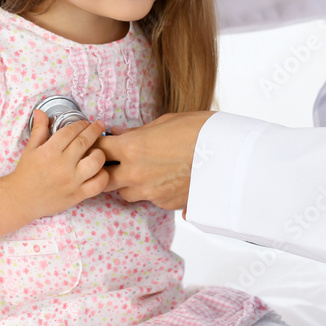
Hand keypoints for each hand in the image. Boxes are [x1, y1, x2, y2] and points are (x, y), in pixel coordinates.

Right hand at [10, 110, 108, 218]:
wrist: (21, 200)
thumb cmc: (26, 173)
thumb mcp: (30, 149)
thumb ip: (38, 130)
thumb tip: (40, 112)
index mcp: (50, 151)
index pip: (70, 131)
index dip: (80, 124)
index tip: (85, 122)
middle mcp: (62, 165)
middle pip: (85, 142)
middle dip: (95, 130)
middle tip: (99, 125)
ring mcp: (72, 180)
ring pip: (96, 162)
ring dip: (100, 152)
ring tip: (98, 150)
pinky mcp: (78, 195)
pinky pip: (98, 184)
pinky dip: (103, 175)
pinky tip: (99, 170)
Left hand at [93, 111, 214, 210]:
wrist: (228, 153)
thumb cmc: (198, 130)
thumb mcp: (164, 122)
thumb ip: (136, 132)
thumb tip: (119, 133)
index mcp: (132, 147)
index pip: (98, 149)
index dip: (97, 146)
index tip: (101, 143)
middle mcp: (135, 173)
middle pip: (102, 179)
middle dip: (105, 171)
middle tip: (114, 162)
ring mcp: (150, 192)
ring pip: (125, 194)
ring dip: (127, 184)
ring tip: (142, 171)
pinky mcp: (166, 203)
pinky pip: (150, 200)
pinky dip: (153, 191)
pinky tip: (166, 179)